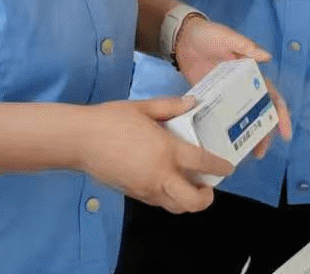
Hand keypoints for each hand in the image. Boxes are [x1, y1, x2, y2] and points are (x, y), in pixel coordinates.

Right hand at [76, 100, 231, 213]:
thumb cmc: (110, 119)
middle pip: (193, 201)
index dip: (219, 166)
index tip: (228, 167)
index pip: (202, 163)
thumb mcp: (142, 107)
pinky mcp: (134, 194)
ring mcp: (147, 188)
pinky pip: (159, 201)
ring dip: (187, 200)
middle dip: (206, 198)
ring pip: (176, 206)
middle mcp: (160, 175)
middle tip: (208, 186)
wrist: (80, 139)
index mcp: (166, 150)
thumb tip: (192, 102)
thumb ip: (169, 107)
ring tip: (188, 186)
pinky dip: (169, 197)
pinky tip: (165, 181)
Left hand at [171, 19, 291, 153]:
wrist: (181, 37)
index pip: (271, 96)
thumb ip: (244, 46)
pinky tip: (223, 144)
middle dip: (264, 133)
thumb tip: (266, 57)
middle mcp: (242, 87)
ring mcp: (225, 95)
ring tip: (246, 154)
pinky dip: (225, 131)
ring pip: (241, 118)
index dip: (280, 114)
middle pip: (258, 113)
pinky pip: (220, 117)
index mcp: (251, 73)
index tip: (284, 133)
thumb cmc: (208, 34)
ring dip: (246, 135)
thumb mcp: (226, 37)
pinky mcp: (210, 99)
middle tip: (261, 152)